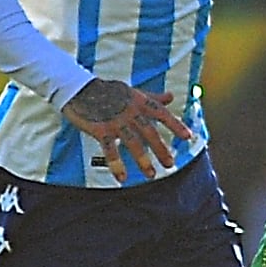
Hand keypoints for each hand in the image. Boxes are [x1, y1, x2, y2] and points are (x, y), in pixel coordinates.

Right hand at [60, 77, 191, 182]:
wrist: (78, 88)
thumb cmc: (107, 90)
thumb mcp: (132, 91)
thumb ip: (152, 97)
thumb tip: (171, 97)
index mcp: (139, 101)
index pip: (161, 113)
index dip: (175, 125)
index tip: (188, 137)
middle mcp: (130, 111)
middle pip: (149, 132)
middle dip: (160, 148)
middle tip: (170, 164)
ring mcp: (115, 121)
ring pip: (132, 142)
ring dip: (142, 160)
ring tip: (151, 175)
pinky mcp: (100, 130)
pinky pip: (110, 149)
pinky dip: (116, 164)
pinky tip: (122, 178)